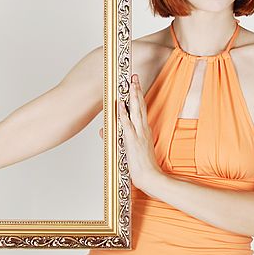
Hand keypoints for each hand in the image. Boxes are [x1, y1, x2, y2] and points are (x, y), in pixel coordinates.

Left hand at [116, 73, 162, 193]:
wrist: (151, 178)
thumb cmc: (143, 166)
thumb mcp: (129, 149)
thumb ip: (117, 137)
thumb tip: (102, 130)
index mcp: (144, 131)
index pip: (141, 109)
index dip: (138, 96)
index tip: (135, 85)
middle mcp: (143, 130)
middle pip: (140, 106)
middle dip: (137, 90)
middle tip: (135, 77)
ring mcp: (139, 135)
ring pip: (136, 112)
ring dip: (133, 97)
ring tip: (131, 84)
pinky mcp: (133, 142)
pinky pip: (128, 126)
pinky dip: (124, 115)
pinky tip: (121, 106)